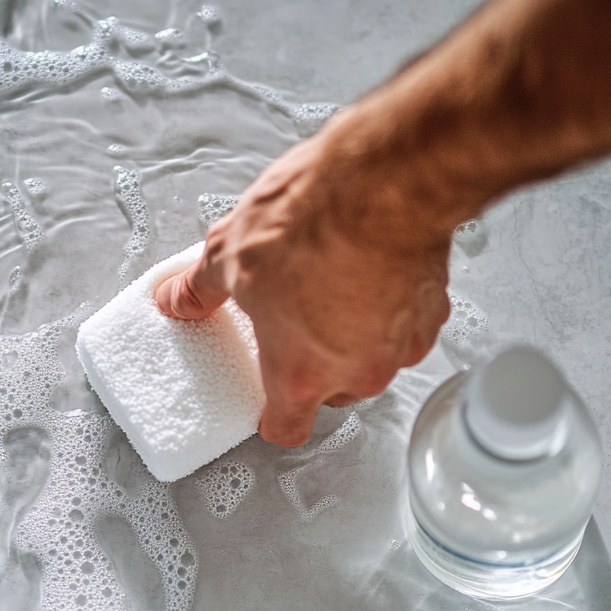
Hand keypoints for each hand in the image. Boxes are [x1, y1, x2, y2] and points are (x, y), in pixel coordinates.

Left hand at [156, 112, 452, 445]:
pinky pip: (403, 328)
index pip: (288, 429)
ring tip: (327, 286)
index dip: (273, 418)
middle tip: (291, 321)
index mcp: (300, 373)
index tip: (267, 405)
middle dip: (311, 365)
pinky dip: (386, 310)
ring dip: (352, 337)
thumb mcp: (227, 255)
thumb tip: (177, 301)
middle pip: (330, 393)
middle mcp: (356, 371)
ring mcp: (400, 346)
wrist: (385, 181)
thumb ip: (199, 291)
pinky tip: (366, 270)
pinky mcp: (433, 314)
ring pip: (370, 360)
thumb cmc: (313, 221)